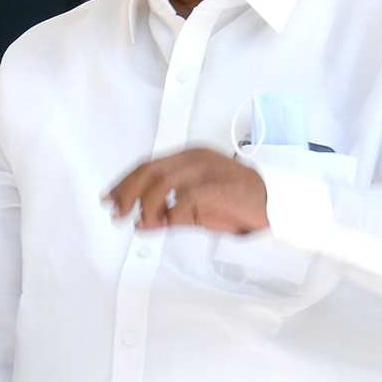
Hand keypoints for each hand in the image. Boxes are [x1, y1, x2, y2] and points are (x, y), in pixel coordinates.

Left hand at [104, 148, 270, 234]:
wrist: (273, 205)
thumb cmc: (236, 204)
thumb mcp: (194, 212)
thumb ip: (167, 215)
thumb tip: (139, 223)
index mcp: (188, 158)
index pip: (147, 166)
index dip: (124, 182)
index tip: (108, 199)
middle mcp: (195, 158)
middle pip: (150, 170)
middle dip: (127, 192)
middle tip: (117, 213)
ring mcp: (208, 170)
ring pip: (163, 181)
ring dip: (146, 204)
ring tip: (142, 221)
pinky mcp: (219, 185)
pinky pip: (186, 195)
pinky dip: (171, 210)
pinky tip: (167, 221)